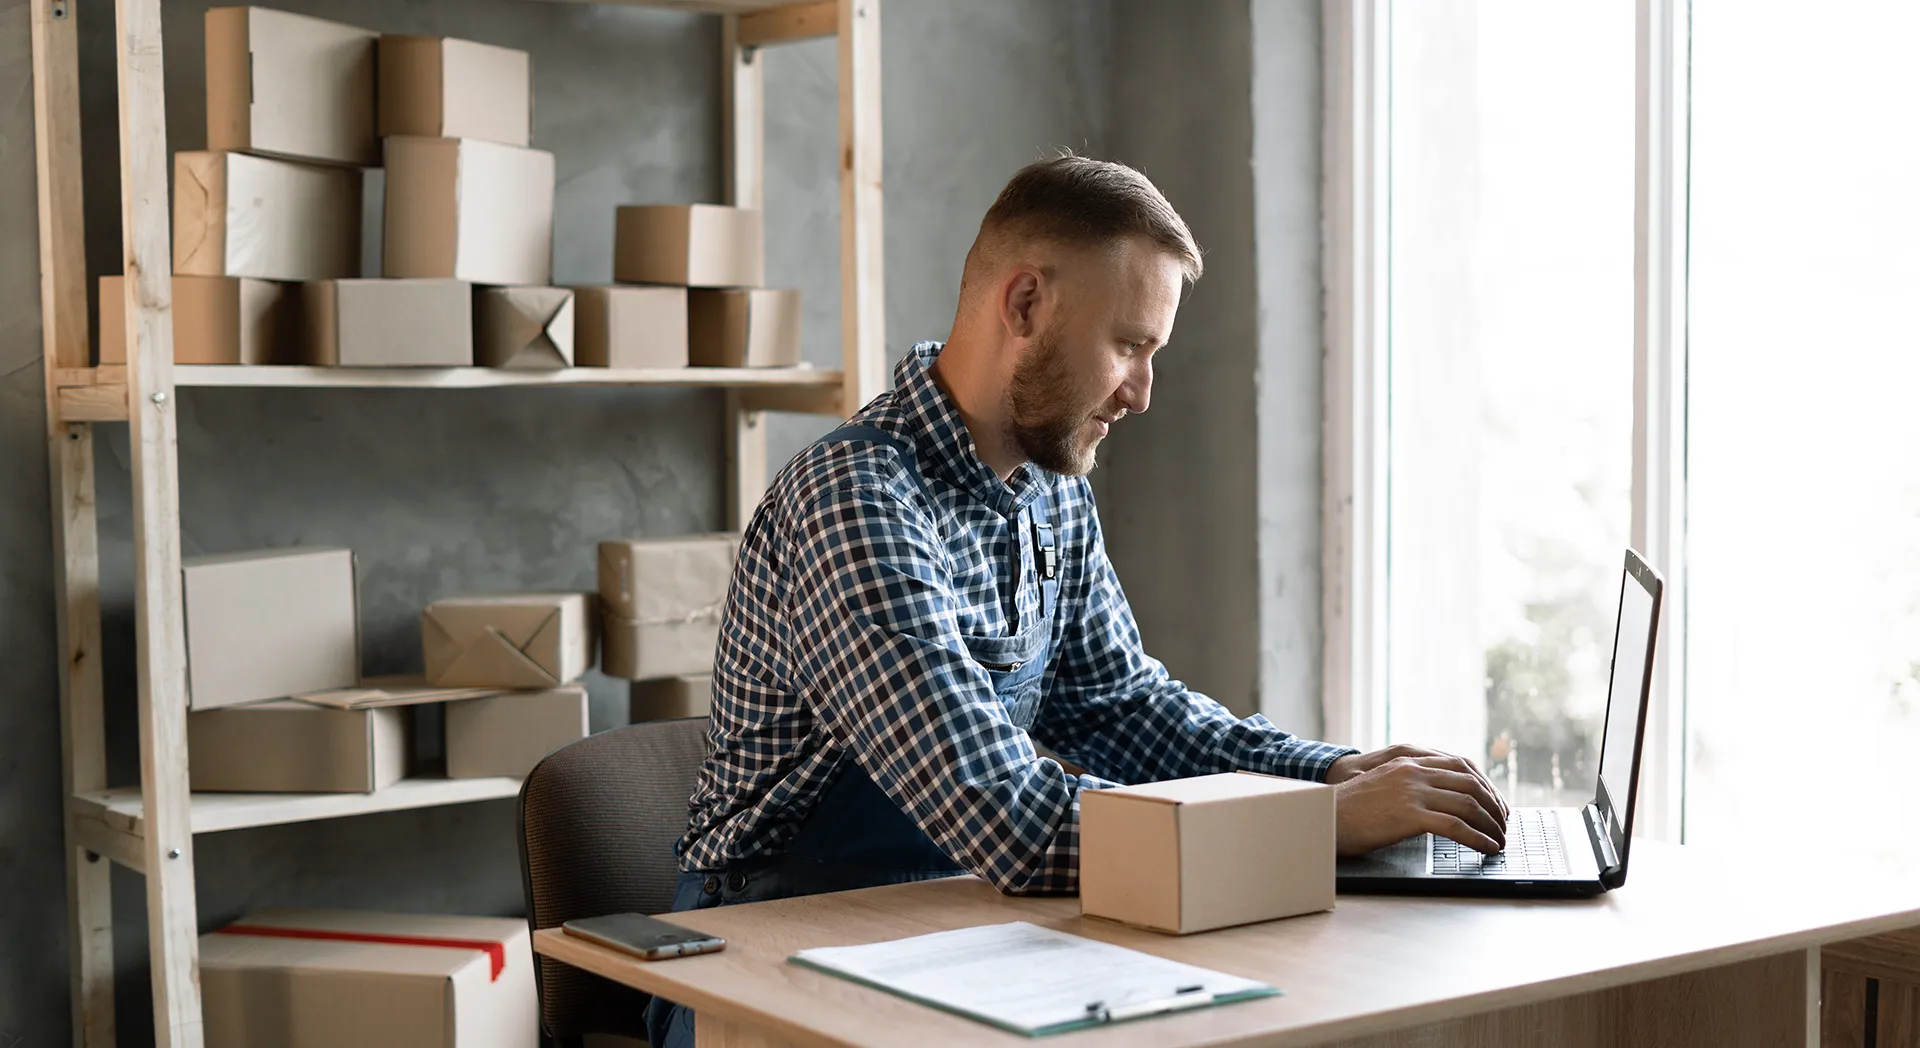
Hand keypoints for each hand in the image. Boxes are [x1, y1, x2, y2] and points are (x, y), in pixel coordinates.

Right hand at [1327, 744, 1508, 856]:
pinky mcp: (1409, 814)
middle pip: (1471, 783)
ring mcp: (1412, 790)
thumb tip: (1443, 803)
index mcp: (1408, 760)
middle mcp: (1413, 770)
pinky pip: (1456, 826)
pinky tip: (1486, 849)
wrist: (1323, 817)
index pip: (1462, 765)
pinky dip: (1477, 839)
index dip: (1486, 785)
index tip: (1497, 804)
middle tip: (1504, 826)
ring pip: (1469, 804)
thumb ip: (1411, 785)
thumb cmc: (1350, 810)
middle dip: (1494, 806)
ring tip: (1499, 841)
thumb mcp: (1383, 785)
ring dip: (1491, 825)